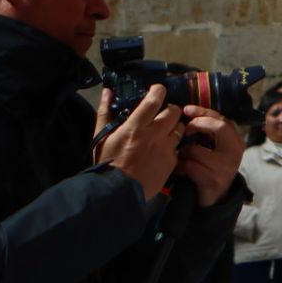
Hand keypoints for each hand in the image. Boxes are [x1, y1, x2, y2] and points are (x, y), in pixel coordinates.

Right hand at [94, 84, 182, 200]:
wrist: (115, 192)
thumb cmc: (106, 163)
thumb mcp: (101, 137)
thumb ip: (105, 113)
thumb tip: (108, 92)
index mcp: (136, 126)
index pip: (154, 100)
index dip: (159, 91)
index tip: (157, 90)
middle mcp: (154, 134)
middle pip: (174, 111)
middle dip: (170, 109)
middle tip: (162, 114)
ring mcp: (166, 148)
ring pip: (180, 128)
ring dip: (174, 127)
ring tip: (164, 132)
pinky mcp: (172, 161)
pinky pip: (178, 147)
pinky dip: (172, 146)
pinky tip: (164, 150)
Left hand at [176, 104, 245, 206]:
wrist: (217, 198)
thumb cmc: (212, 168)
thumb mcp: (217, 149)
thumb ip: (210, 132)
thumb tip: (189, 112)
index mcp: (236, 141)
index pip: (222, 119)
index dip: (203, 112)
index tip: (186, 110)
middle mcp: (235, 151)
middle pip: (218, 127)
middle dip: (197, 125)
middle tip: (185, 130)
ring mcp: (225, 166)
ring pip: (196, 150)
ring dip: (183, 153)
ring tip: (180, 157)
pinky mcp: (212, 179)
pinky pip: (190, 166)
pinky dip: (180, 167)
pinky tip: (179, 170)